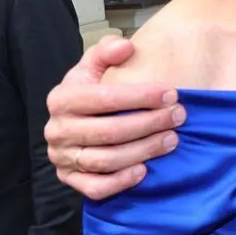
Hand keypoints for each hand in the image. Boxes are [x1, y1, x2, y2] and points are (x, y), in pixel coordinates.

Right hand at [45, 35, 185, 200]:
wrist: (71, 122)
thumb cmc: (89, 91)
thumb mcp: (92, 67)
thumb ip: (106, 51)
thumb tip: (126, 46)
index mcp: (61, 99)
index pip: (104, 98)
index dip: (140, 96)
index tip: (172, 94)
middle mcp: (57, 130)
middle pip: (109, 131)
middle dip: (149, 124)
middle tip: (178, 117)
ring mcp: (62, 158)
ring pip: (106, 160)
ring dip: (143, 151)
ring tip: (171, 140)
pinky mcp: (69, 180)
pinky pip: (96, 188)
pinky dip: (121, 181)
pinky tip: (145, 170)